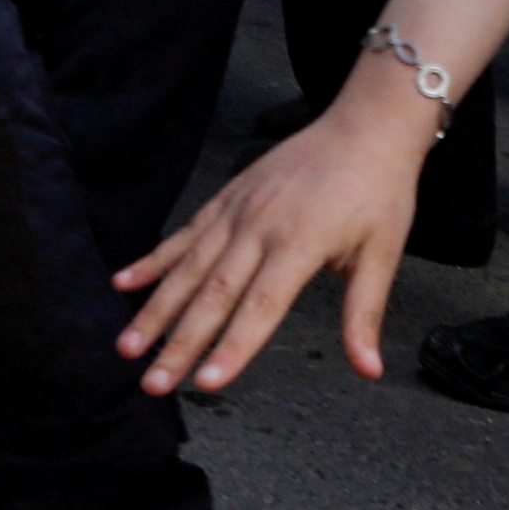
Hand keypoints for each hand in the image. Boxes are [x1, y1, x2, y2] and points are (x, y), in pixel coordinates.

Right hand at [114, 80, 433, 394]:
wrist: (364, 125)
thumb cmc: (378, 190)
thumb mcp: (384, 253)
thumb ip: (365, 314)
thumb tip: (370, 369)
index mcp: (300, 244)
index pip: (261, 306)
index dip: (234, 346)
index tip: (207, 382)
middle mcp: (259, 228)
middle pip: (213, 295)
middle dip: (179, 343)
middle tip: (154, 384)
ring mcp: (237, 211)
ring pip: (188, 268)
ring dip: (155, 310)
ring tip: (127, 346)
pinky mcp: (226, 198)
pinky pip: (184, 235)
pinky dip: (153, 260)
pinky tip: (124, 283)